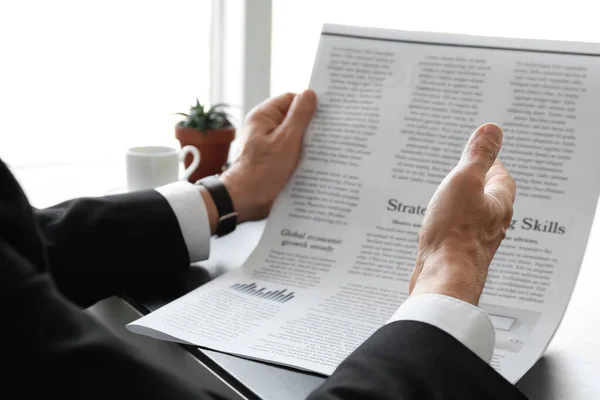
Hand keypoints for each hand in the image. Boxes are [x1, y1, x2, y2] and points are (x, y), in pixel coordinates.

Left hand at [220, 90, 316, 222]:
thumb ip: (299, 116)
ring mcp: (270, 145)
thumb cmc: (263, 170)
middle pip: (294, 118)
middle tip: (333, 130)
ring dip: (309, 142)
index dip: (308, 103)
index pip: (290, 99)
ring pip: (295, 137)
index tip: (328, 110)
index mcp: (264, 116)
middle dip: (312, 125)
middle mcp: (266, 128)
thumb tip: (310, 94)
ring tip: (329, 146)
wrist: (246, 200)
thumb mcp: (286, 140)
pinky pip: (293, 152)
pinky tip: (319, 161)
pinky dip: (304, 155)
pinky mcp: (275, 160)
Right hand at [409, 123, 515, 304]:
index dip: (491, 164)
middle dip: (478, 185)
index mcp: (498, 203)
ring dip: (462, 206)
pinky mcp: (457, 253)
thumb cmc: (455, 230)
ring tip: (448, 197)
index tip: (481, 155)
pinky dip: (449, 223)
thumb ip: (478, 156)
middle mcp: (492, 223)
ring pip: (472, 217)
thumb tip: (492, 129)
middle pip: (489, 198)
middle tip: (465, 173)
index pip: (501, 177)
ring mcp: (475, 240)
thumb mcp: (465, 181)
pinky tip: (436, 224)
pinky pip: (456, 232)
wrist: (444, 276)